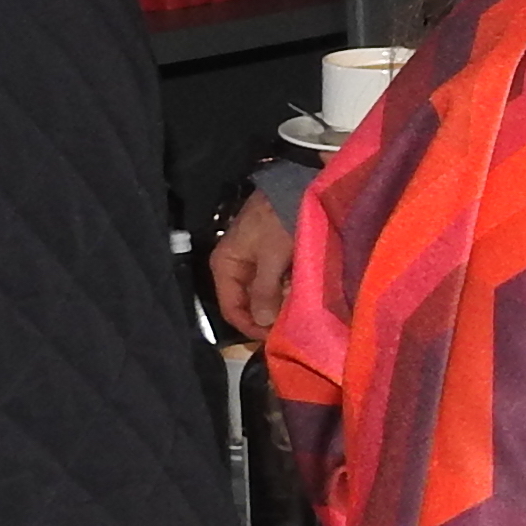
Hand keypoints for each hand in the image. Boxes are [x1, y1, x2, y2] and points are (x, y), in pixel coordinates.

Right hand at [210, 189, 294, 339]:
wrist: (295, 187)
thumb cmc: (279, 220)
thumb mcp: (271, 256)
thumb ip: (265, 290)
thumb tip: (263, 321)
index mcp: (225, 265)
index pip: (230, 308)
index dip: (251, 326)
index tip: (273, 338)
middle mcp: (235, 266)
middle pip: (247, 304)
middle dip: (268, 315)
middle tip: (291, 325)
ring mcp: (253, 262)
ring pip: (263, 295)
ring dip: (280, 303)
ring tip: (298, 309)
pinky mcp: (271, 257)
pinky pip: (275, 282)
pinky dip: (287, 289)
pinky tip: (301, 293)